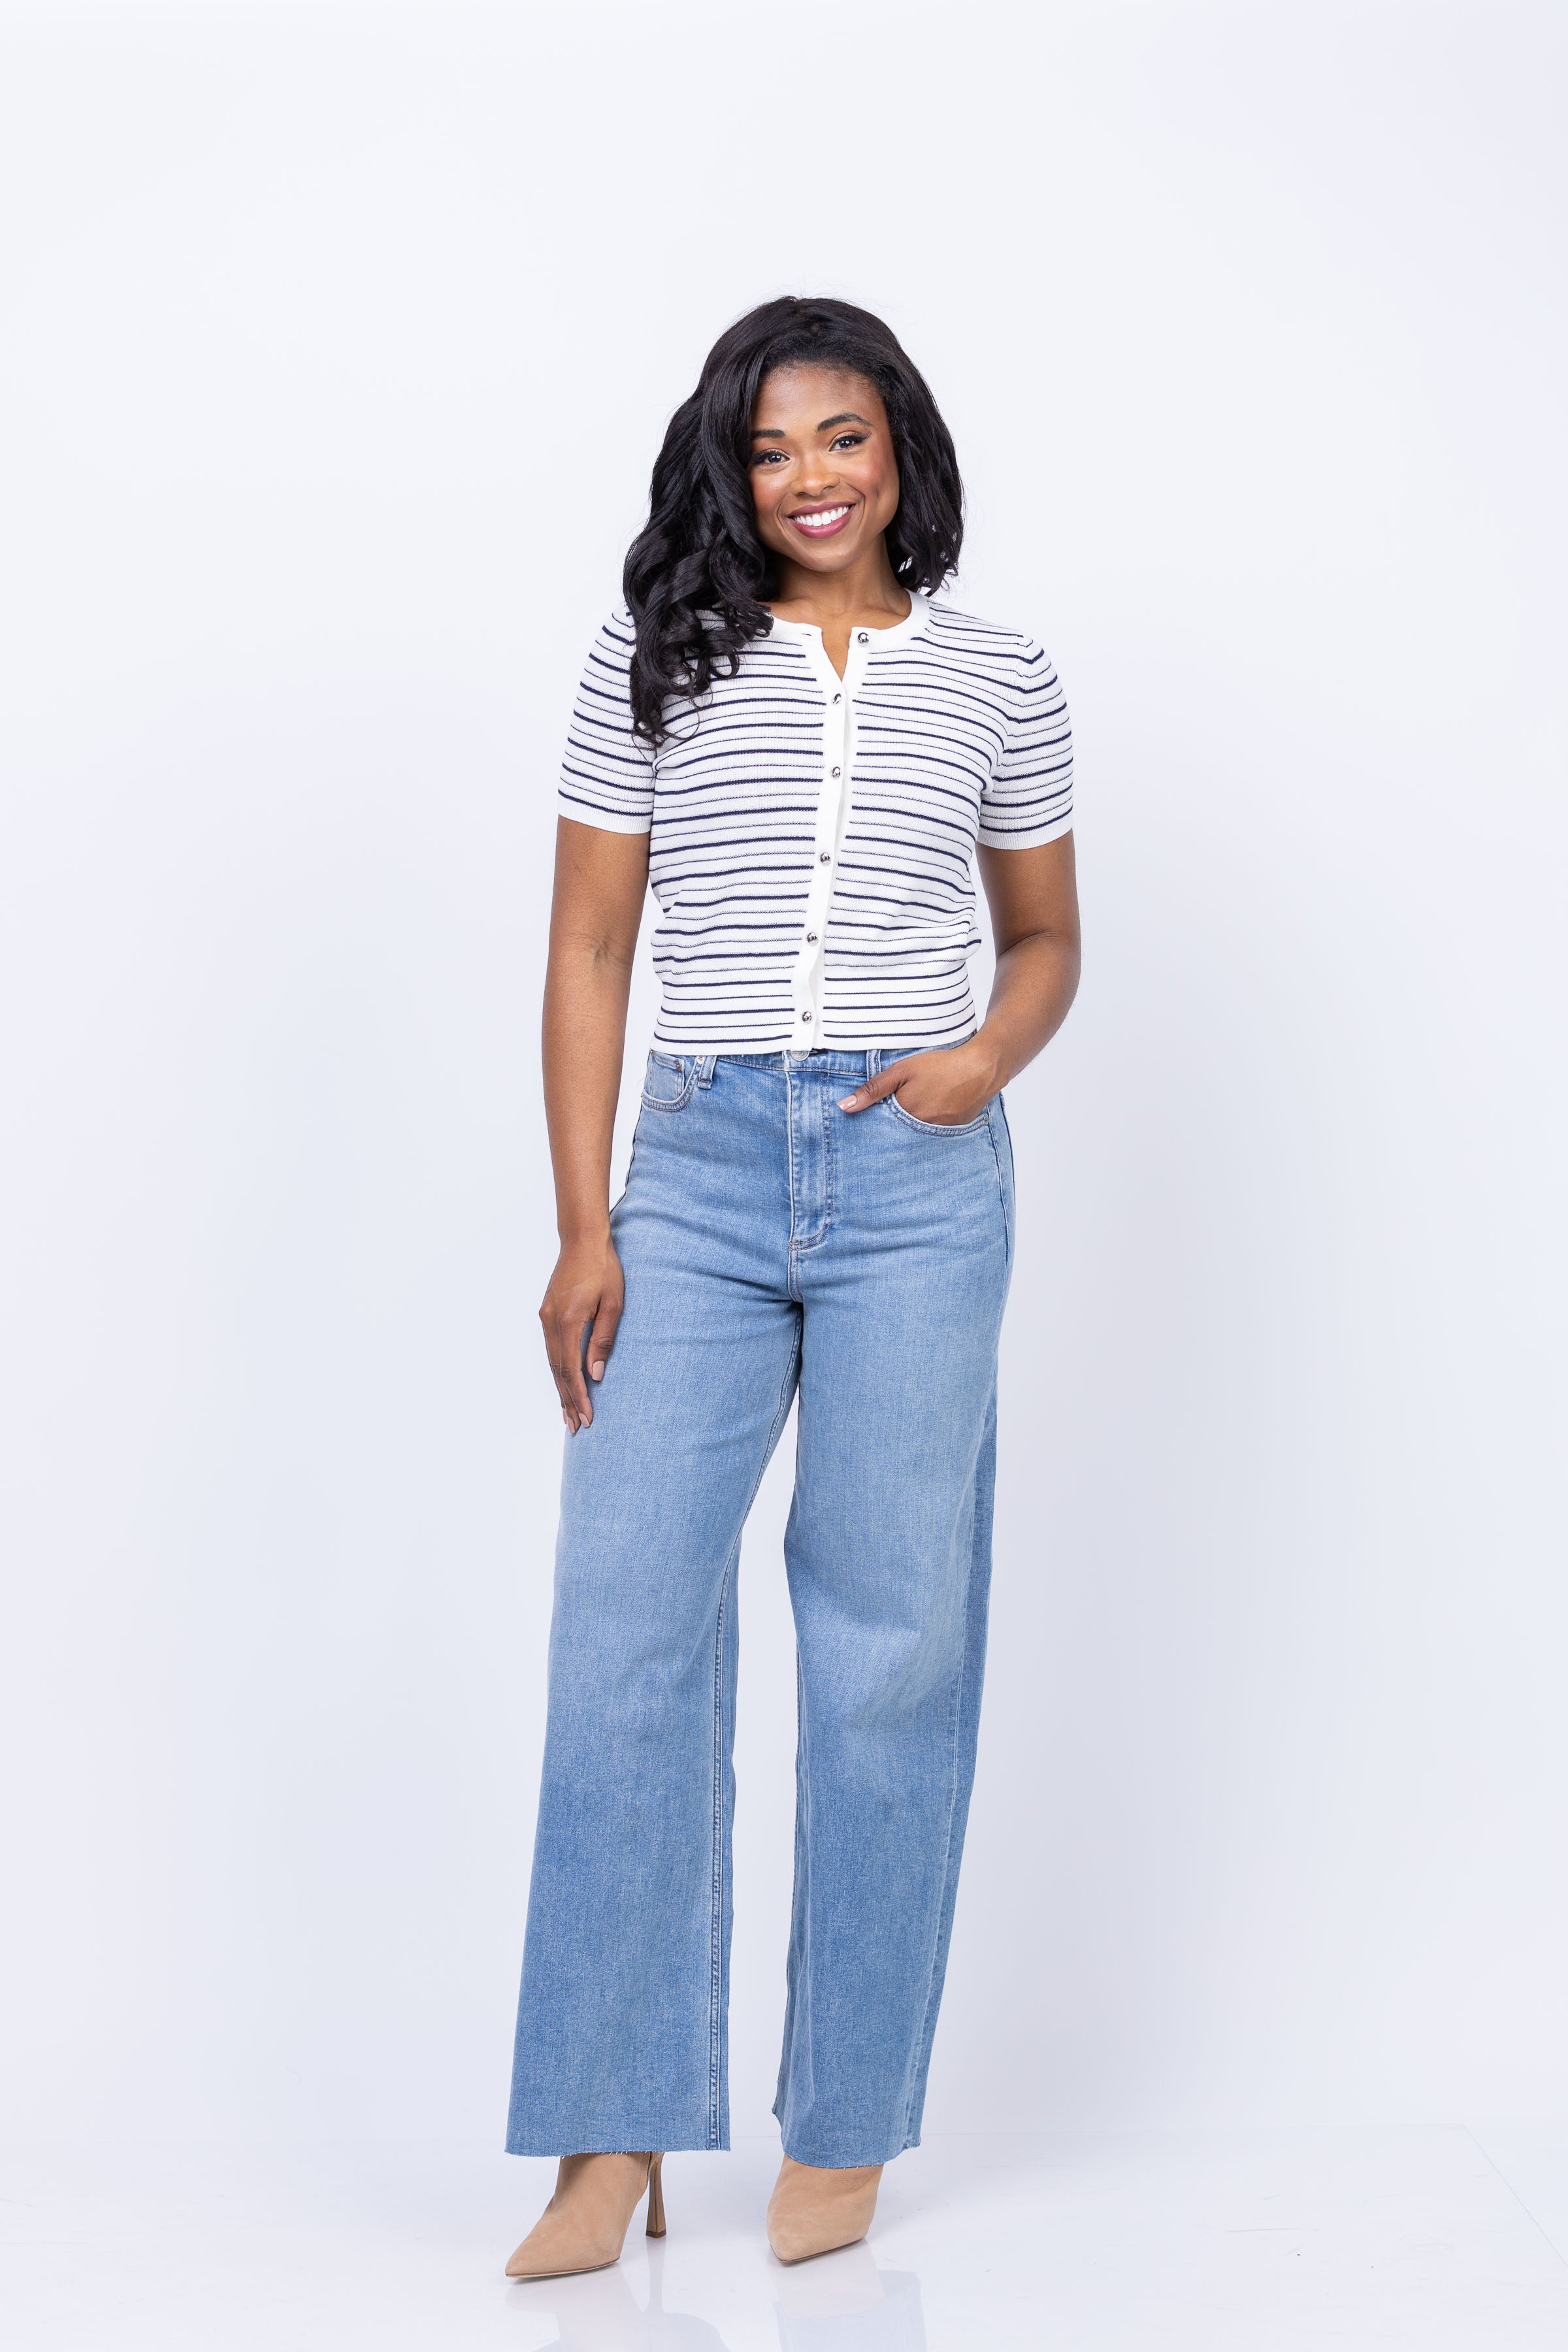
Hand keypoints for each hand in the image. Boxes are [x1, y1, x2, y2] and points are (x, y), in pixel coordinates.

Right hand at [539, 1229, 623, 1432]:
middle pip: (557, 1371)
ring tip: (568, 1414)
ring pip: (551, 1362)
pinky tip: (563, 1382)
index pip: (571, 1369)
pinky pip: (550, 1350)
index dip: (579, 1396)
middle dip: (567, 1401)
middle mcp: (550, 1322)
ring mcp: (545, 1317)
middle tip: (575, 1427)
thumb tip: (597, 1373)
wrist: (582, 1239)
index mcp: (567, 1320)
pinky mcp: (547, 1313)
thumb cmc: (604, 1268)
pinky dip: (557, 1370)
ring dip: (560, 1389)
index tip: (587, 1417)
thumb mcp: (613, 1303)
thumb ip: (604, 1338)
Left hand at [838, 1038, 1000, 1125]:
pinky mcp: (954, 1131)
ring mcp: (940, 1133)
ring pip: (917, 1134)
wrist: (982, 1068)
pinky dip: (930, 1124)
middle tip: (897, 1112)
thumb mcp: (902, 1071)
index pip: (881, 1129)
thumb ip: (873, 1089)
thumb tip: (844, 1107)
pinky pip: (935, 1133)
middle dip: (892, 1128)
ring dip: (912, 1126)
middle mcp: (921, 1130)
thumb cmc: (940, 1065)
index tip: (871, 1119)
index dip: (875, 1123)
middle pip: (898, 1135)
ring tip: (918, 1106)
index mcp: (905, 1115)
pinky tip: (934, 1108)